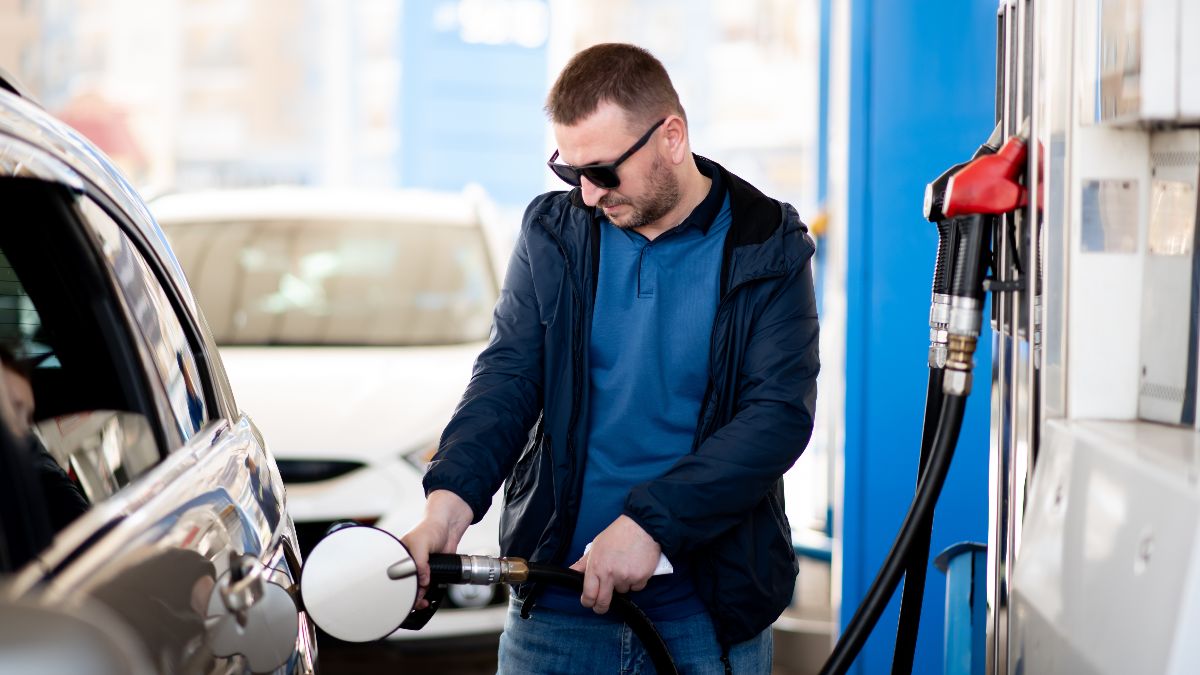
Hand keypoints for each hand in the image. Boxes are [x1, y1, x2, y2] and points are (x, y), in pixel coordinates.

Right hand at [400, 490, 472, 608]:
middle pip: (405, 586)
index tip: (404, 597)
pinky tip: (429, 596)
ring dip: (419, 596)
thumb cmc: (431, 528)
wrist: (449, 527)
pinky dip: (428, 592)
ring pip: (416, 588)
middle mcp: (407, 564)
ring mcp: (419, 569)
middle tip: (416, 601)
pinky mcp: (430, 572)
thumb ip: (419, 563)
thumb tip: (422, 581)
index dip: (398, 589)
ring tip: (423, 601)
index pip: (394, 577)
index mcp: (399, 557)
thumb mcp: (420, 544)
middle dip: (410, 595)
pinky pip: (427, 586)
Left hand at [569, 515, 660, 614]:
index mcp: (596, 567)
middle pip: (603, 603)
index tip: (589, 602)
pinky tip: (635, 567)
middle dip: (600, 607)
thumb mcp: (596, 546)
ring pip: (622, 592)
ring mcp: (626, 578)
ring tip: (624, 567)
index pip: (589, 595)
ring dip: (622, 585)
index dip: (587, 602)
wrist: (641, 527)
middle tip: (601, 605)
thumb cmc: (617, 534)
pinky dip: (635, 581)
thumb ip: (583, 563)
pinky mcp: (640, 578)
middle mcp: (610, 575)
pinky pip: (636, 587)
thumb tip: (570, 572)